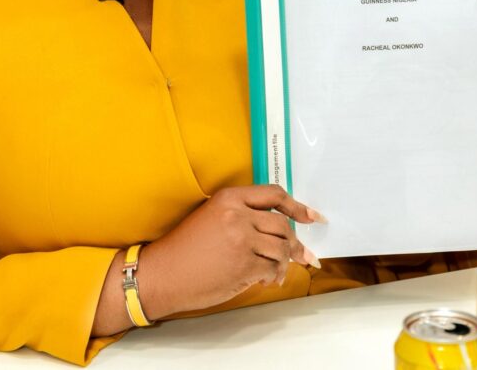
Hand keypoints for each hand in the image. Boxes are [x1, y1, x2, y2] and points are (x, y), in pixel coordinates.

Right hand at [137, 184, 323, 318]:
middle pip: (283, 225)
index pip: (274, 195)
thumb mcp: (211, 217)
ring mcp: (242, 241)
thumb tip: (275, 229)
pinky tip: (267, 280)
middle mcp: (238, 215)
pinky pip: (273, 269)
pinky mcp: (243, 266)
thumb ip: (242, 216)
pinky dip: (274, 276)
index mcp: (230, 198)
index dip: (298, 207)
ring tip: (279, 271)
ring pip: (282, 248)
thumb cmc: (184, 248)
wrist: (164, 273)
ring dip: (286, 263)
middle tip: (302, 254)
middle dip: (295, 243)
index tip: (312, 217)